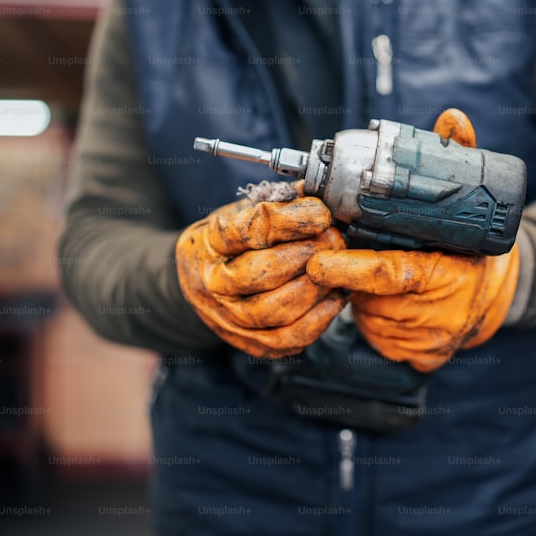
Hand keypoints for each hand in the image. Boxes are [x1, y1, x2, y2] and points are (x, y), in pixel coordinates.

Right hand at [176, 193, 347, 357]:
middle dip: (308, 254)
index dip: (292, 220)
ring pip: (276, 309)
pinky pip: (289, 338)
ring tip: (336, 267)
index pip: (250, 231)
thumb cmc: (229, 243)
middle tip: (334, 240)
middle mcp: (213, 284)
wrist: (200, 283)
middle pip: (263, 272)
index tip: (321, 213)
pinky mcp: (249, 342)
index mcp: (209, 243)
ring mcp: (229, 318)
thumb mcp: (240, 213)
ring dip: (316, 287)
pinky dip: (318, 318)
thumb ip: (274, 204)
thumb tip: (316, 193)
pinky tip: (335, 296)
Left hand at [306, 109, 519, 371]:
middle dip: (348, 279)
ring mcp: (427, 341)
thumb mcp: (468, 205)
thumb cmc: (472, 247)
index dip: (350, 268)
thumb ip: (456, 161)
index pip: (390, 273)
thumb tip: (452, 119)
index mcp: (448, 273)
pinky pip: (377, 337)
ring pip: (368, 317)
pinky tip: (383, 302)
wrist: (498, 296)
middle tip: (339, 258)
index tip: (318, 262)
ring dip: (358, 297)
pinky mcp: (418, 358)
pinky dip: (371, 318)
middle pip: (370, 298)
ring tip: (373, 274)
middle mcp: (439, 315)